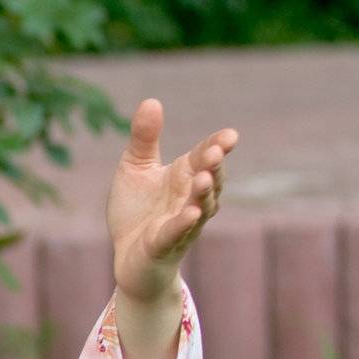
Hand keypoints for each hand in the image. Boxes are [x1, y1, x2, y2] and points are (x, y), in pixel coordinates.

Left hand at [106, 97, 237, 303]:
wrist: (128, 257)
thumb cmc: (137, 210)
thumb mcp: (135, 168)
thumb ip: (144, 138)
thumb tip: (151, 100)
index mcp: (184, 176)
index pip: (204, 157)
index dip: (217, 146)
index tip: (230, 136)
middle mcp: (190, 198)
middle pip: (209, 180)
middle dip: (213, 167)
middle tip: (215, 151)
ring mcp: (181, 223)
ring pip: (200, 207)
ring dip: (203, 193)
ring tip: (204, 177)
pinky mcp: (164, 245)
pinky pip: (177, 233)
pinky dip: (184, 224)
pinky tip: (191, 214)